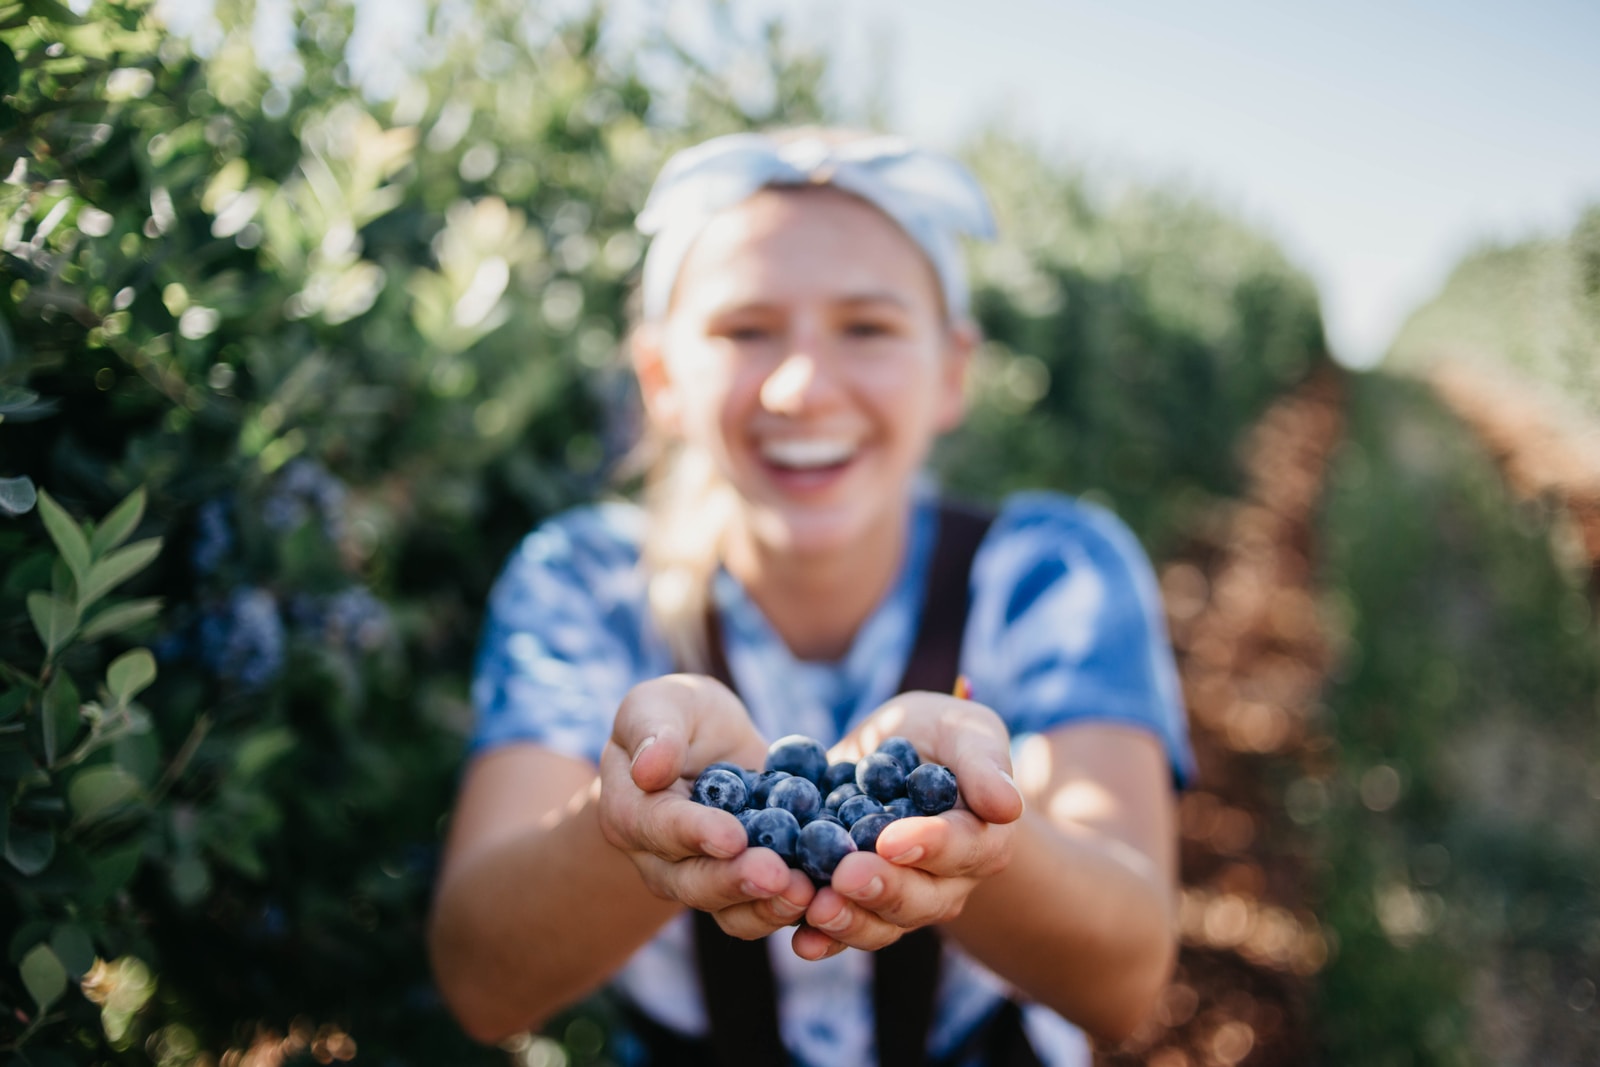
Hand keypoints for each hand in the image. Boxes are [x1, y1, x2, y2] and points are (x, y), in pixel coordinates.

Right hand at [598, 674, 816, 937]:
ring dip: (766, 906)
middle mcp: (659, 858)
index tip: (732, 837)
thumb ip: (653, 730)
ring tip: (806, 894)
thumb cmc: (679, 716)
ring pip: (728, 909)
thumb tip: (648, 768)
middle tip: (778, 876)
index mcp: (630, 811)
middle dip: (736, 880)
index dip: (695, 833)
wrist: (711, 744)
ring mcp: (701, 879)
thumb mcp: (662, 704)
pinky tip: (824, 897)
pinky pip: (762, 910)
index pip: (659, 827)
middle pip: (692, 882)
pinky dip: (792, 908)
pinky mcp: (743, 886)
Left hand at [793, 691, 1022, 959]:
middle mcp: (947, 882)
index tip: (891, 840)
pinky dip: (823, 939)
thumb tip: (1008, 806)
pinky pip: (845, 931)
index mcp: (981, 839)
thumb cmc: (939, 736)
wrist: (891, 751)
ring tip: (817, 910)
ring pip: (882, 925)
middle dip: (881, 889)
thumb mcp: (963, 730)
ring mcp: (902, 899)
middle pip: (920, 899)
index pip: (963, 848)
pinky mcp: (859, 904)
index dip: (929, 845)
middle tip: (845, 876)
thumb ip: (983, 762)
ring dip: (848, 921)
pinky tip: (801, 941)